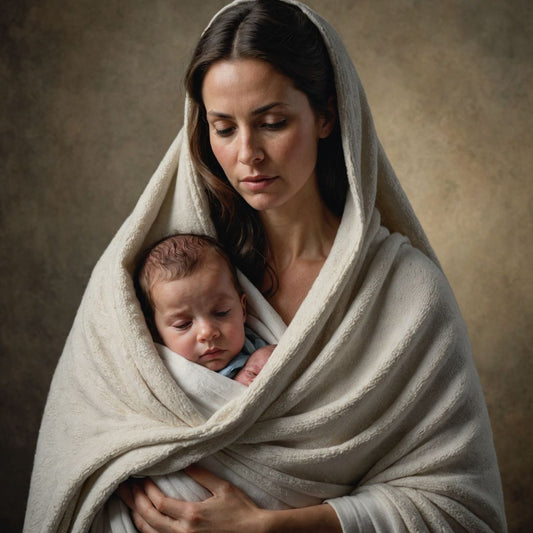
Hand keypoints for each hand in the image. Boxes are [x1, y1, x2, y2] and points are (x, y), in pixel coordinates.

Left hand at [117, 465, 265, 532]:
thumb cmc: (241, 510)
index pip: (159, 503)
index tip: (141, 477)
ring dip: (137, 516)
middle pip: (149, 518)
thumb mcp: (223, 488)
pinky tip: (143, 521)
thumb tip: (185, 463)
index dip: (147, 490)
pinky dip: (147, 530)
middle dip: (134, 501)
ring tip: (128, 502)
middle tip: (124, 487)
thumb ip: (202, 475)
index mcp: (192, 515)